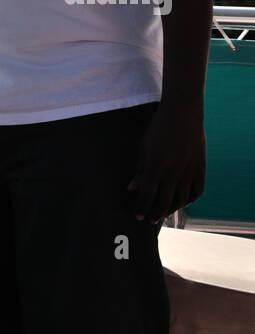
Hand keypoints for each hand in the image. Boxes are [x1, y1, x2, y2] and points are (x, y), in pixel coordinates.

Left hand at [126, 102, 205, 222]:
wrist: (183, 113)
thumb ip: (139, 170)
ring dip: (170, 210)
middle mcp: (173, 173)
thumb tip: (132, 189)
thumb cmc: (159, 128)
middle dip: (154, 214)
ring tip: (162, 214)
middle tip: (149, 220)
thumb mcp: (144, 147)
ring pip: (180, 201)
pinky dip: (189, 201)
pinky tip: (181, 202)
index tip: (137, 216)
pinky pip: (196, 192)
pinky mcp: (200, 169)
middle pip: (163, 203)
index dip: (141, 208)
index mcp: (155, 166)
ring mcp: (188, 172)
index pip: (147, 196)